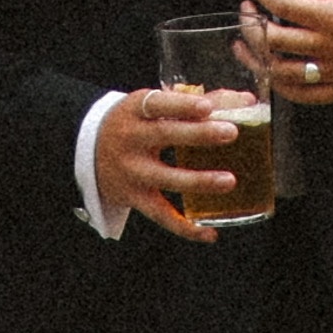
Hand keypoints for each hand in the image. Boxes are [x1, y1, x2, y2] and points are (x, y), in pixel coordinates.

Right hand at [91, 83, 250, 240]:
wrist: (88, 150)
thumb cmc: (135, 122)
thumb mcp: (153, 106)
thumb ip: (195, 102)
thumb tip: (244, 100)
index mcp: (135, 110)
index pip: (157, 104)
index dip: (181, 105)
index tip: (206, 106)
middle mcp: (130, 140)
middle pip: (164, 136)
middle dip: (199, 135)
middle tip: (230, 133)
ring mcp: (132, 172)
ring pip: (165, 178)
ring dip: (198, 180)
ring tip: (229, 181)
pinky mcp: (134, 198)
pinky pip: (161, 215)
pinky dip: (186, 227)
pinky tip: (210, 232)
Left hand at [239, 0, 332, 108]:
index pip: (283, 5)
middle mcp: (331, 48)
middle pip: (275, 40)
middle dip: (253, 24)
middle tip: (249, 12)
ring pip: (282, 72)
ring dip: (258, 57)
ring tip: (246, 44)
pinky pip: (302, 95)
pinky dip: (281, 85)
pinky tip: (270, 70)